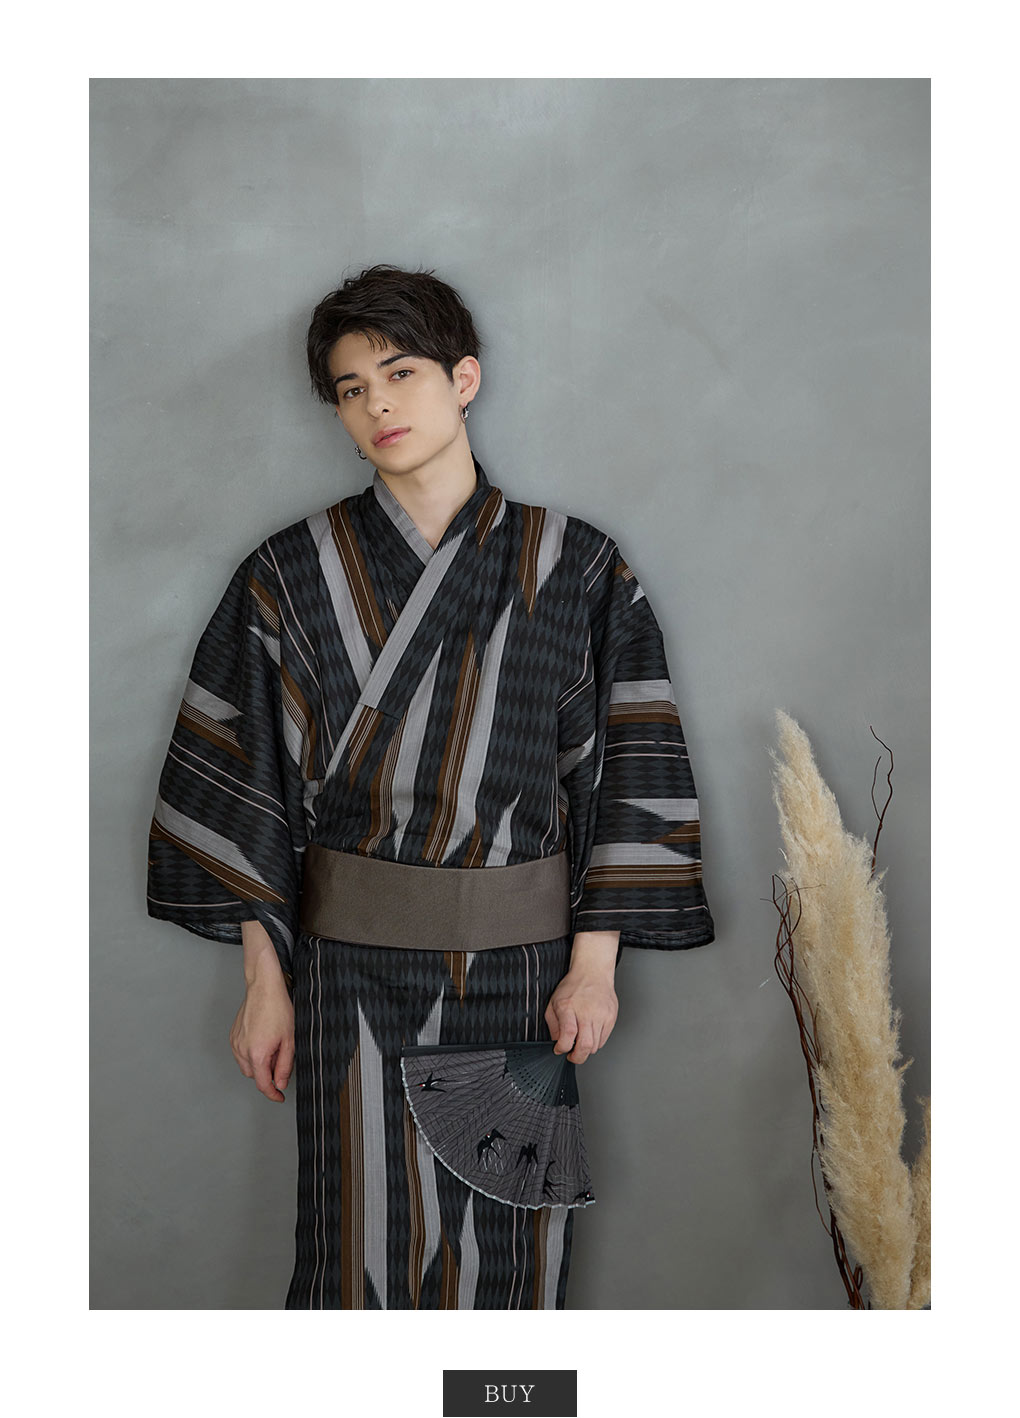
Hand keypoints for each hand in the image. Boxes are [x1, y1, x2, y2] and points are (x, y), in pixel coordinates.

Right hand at [229, 977, 294, 1101]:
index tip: (280, 1097)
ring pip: (247, 1065)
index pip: (263, 1084)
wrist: (263, 988)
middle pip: (254, 1076)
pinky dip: (252, 1053)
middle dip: (267, 1073)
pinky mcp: (233, 1036)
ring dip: (259, 1063)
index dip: (273, 1094)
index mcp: (257, 1054)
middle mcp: (242, 1051)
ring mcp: (235, 1043)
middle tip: (281, 1057)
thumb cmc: (278, 1009)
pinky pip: (241, 1053)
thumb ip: (284, 1066)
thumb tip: (280, 1084)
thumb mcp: (289, 1041)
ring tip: (273, 1044)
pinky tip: (263, 1038)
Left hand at [544, 966, 618, 1064]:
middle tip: (572, 1056)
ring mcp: (601, 1015)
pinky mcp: (611, 1017)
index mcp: (569, 1007)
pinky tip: (589, 1033)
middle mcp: (587, 1011)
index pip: (568, 1035)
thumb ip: (553, 1025)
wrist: (593, 972)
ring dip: (586, 1049)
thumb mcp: (554, 1002)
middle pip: (585, 1045)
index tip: (560, 1049)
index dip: (563, 1048)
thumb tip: (557, 1042)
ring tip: (580, 1041)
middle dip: (577, 1057)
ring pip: (595, 1046)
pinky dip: (595, 1042)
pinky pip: (603, 1040)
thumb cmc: (573, 986)